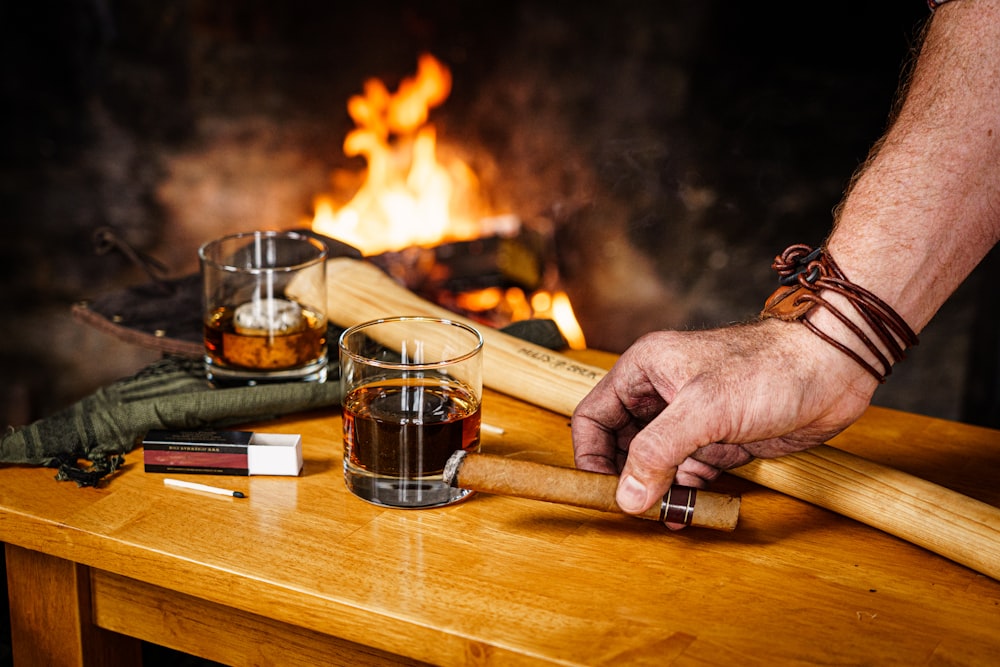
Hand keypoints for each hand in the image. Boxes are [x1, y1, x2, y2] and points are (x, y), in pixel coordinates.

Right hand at [571, 318, 877, 515]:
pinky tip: (692, 507)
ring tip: (670, 513)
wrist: (834, 370)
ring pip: (655, 464)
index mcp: (644, 370)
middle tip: (637, 510)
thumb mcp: (704, 409)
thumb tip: (627, 496)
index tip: (600, 490)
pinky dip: (686, 493)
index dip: (590, 455)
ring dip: (658, 491)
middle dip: (627, 479)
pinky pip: (688, 473)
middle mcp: (662, 393)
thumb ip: (657, 452)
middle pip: (621, 445)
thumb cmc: (770, 369)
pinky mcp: (718, 439)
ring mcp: (691, 418)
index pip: (593, 417)